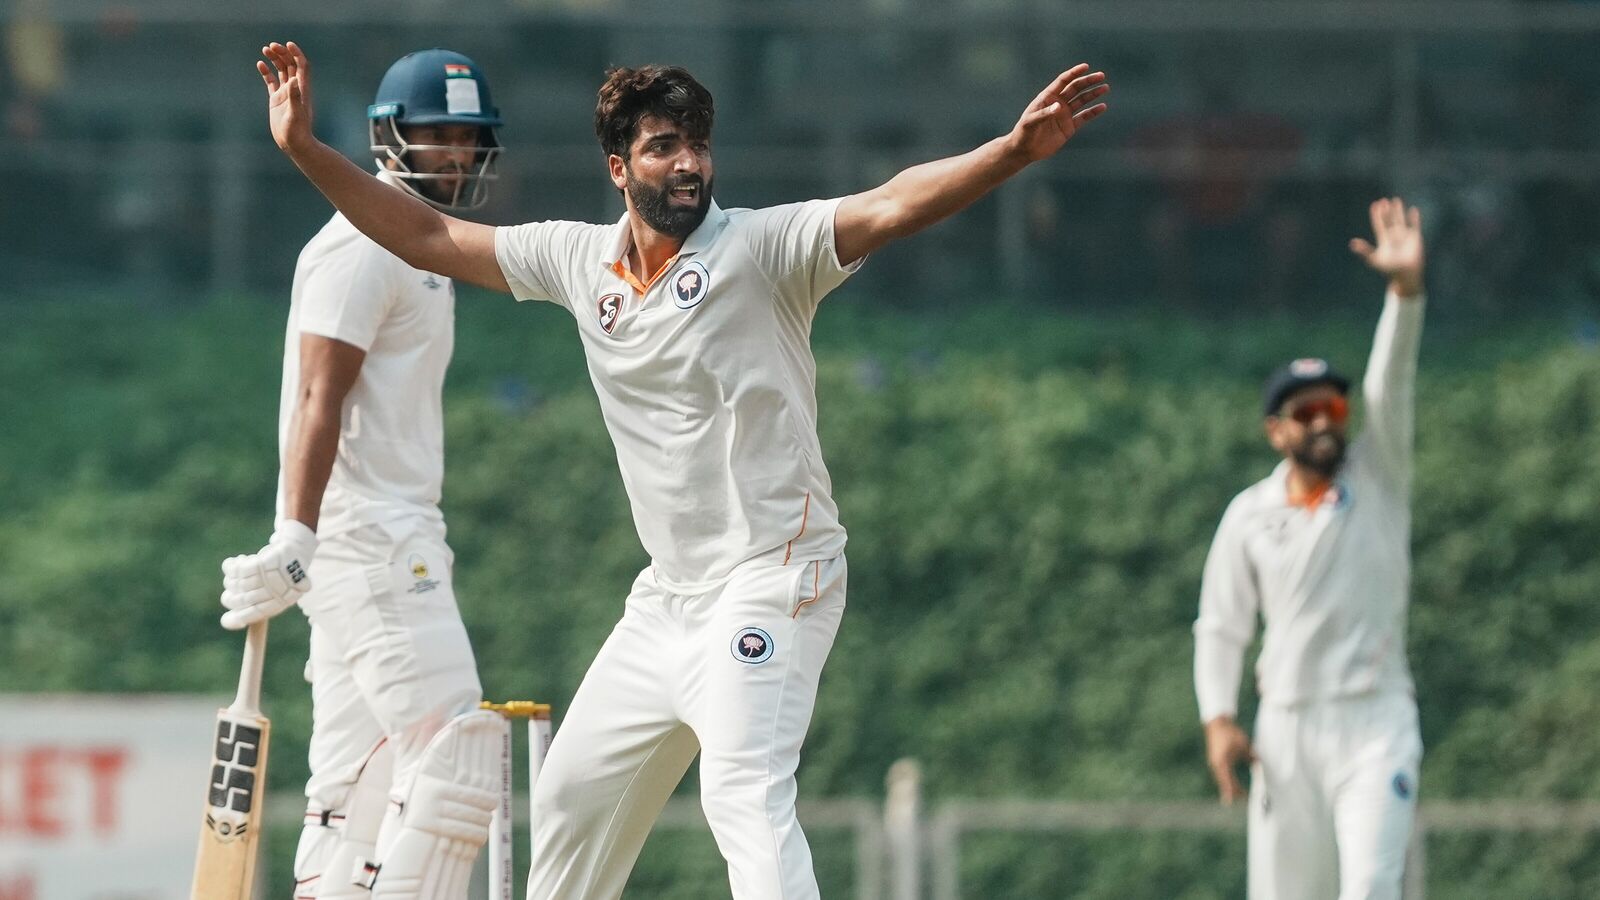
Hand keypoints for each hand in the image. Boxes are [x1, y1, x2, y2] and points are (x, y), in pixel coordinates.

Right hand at [220, 520, 317, 629]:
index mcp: (278, 603)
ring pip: (236, 585)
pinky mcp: (261, 563)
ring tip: (237, 570)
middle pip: (238, 601)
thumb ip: (257, 606)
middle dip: (229, 597)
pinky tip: (234, 562)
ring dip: (231, 579)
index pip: (251, 616)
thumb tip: (227, 622)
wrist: (297, 551)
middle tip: (231, 590)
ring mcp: (267, 578)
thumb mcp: (278, 593)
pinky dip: (230, 566)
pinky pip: (236, 570)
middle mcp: (273, 593)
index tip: (226, 620)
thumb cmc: (285, 576)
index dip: (235, 620)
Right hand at [258, 41, 315, 155]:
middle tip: (271, 46)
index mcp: (302, 89)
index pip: (302, 66)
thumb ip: (295, 97)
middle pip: (290, 65)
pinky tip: (260, 64)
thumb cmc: (297, 132)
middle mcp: (295, 89)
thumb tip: (294, 80)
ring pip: (281, 71)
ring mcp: (285, 94)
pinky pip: (271, 82)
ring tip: (265, 49)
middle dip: (282, 53)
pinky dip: (266, 72)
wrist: (293, 145)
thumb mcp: (295, 114)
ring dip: (275, 59)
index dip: (296, 54)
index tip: (287, 44)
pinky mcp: (276, 100)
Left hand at [1006, 64, 1109, 163]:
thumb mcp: (1031, 122)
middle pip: (1075, 88)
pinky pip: (1084, 117)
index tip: (1086, 67)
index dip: (1074, 73)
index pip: (1063, 81)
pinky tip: (1103, 106)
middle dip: (1088, 81)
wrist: (1024, 150)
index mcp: (1047, 97)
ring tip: (1105, 88)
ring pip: (1082, 100)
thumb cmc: (1024, 133)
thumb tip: (1059, 106)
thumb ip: (1044, 114)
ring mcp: (1064, 115)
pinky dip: (1093, 112)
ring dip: (1093, 94)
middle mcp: (1058, 103)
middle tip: (1101, 76)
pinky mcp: (1069, 127)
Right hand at [1204, 716, 1255, 805]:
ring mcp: (1214, 763)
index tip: (1242, 798)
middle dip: (1231, 792)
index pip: (1230, 782)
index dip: (1236, 791)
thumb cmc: (1230, 733)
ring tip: (1233, 797)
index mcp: (1223, 762)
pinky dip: (1225, 780)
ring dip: (1227, 787)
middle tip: (1236, 802)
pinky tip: (1228, 784)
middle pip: (1224, 783)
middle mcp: (1216, 765)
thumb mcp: (1243, 745)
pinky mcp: (1215, 760)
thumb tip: (1258, 765)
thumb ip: (1251, 757)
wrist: (1217, 723)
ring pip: (1221, 779)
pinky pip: (1220, 774)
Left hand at [1349, 196, 1424, 297]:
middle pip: (1389, 221)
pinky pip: (1415, 226)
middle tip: (1383, 200)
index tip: (1374, 205)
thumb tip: (1352, 243)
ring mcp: (1405, 237)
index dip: (1377, 216)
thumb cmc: (1389, 270)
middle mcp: (1393, 237)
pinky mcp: (1415, 239)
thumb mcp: (1374, 260)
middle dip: (1386, 211)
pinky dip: (1414, 219)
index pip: (1379, 225)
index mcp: (1384, 240)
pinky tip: (1413, 210)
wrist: (1405, 275)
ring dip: (1398, 211)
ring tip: (1395, 200)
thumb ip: (1364, 251)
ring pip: (1400, 220)